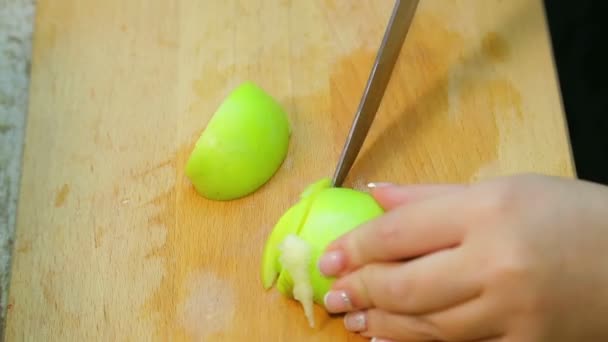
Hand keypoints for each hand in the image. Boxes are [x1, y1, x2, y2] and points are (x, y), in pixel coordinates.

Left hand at [318, 174, 607, 341]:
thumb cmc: (569, 215)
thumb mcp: (501, 189)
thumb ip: (431, 196)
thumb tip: (375, 195)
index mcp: (487, 212)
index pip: (399, 233)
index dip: (355, 247)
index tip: (330, 258)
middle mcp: (496, 263)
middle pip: (404, 285)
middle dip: (360, 290)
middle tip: (335, 294)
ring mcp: (511, 313)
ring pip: (425, 325)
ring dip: (381, 322)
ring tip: (354, 317)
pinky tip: (390, 338)